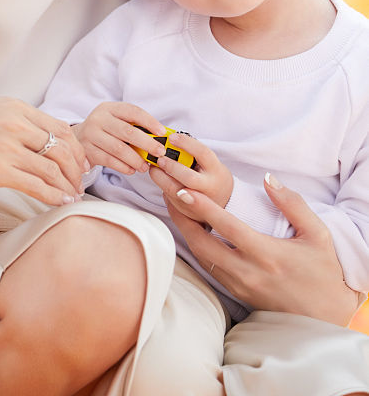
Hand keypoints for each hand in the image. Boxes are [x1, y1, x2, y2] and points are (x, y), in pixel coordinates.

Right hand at [0, 96, 88, 206]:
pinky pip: (36, 185)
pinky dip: (53, 195)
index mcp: (18, 108)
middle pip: (63, 149)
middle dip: (76, 169)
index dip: (77, 148)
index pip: (62, 128)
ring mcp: (8, 148)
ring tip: (72, 195)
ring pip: (52, 169)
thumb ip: (19, 119)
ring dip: (67, 185)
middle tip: (81, 183)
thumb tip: (41, 135)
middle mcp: (17, 125)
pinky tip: (59, 201)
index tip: (82, 162)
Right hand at [73, 102, 166, 175]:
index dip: (149, 122)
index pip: (132, 111)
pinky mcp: (87, 150)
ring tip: (145, 166)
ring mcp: (91, 134)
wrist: (77, 139)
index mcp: (109, 108)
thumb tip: (159, 138)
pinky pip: (109, 160)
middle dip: (147, 143)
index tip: (162, 133)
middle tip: (159, 152)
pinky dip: (123, 166)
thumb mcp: (115, 121)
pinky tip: (132, 170)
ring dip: (136, 159)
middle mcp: (98, 118)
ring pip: (119, 148)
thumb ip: (133, 126)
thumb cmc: (104, 131)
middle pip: (127, 131)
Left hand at [148, 133, 232, 217]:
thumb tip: (169, 139)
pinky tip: (158, 177)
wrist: (223, 199)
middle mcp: (209, 187)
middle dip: (171, 167)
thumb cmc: (211, 174)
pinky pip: (171, 200)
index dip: (186, 143)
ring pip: (177, 192)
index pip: (203, 153)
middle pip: (189, 178)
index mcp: (216, 170)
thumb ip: (193, 153)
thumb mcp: (209, 162)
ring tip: (154, 168)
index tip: (172, 137)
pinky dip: (162, 186)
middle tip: (159, 158)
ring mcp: (199, 202)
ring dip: (161, 178)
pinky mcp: (188, 211)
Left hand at [165, 174, 361, 324]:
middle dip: (182, 219)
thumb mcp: (318, 234)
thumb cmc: (323, 272)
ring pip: (202, 257)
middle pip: (202, 244)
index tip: (183, 191)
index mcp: (267, 255)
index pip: (227, 227)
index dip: (203, 208)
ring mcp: (240, 286)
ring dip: (186, 233)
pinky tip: (192, 232)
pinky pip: (209, 268)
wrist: (326, 316)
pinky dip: (197, 248)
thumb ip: (292, 204)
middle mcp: (248, 272)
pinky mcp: (237, 294)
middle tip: (169, 195)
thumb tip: (268, 178)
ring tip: (175, 208)